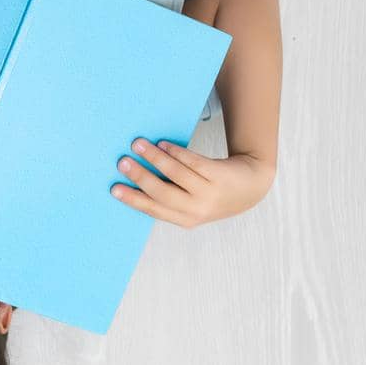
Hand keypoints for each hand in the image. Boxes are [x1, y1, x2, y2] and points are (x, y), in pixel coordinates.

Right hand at [111, 139, 275, 227]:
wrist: (251, 187)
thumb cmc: (213, 195)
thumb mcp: (192, 207)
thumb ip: (168, 199)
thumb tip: (133, 182)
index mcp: (186, 220)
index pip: (154, 209)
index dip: (133, 199)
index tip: (114, 189)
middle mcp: (198, 209)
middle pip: (162, 191)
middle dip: (140, 176)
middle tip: (123, 162)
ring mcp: (210, 192)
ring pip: (176, 173)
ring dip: (154, 157)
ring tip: (138, 145)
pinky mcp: (219, 174)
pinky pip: (193, 161)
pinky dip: (175, 152)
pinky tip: (163, 144)